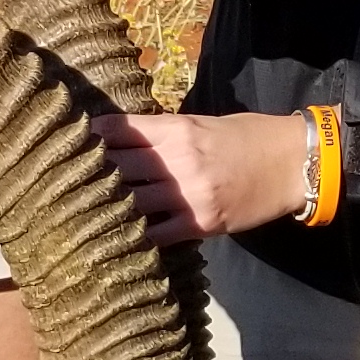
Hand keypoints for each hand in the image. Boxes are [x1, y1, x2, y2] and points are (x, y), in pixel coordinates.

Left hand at [92, 110, 311, 238]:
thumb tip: (124, 141)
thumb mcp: (204, 123)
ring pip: (129, 202)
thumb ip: (164, 133)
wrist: (293, 163)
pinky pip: (155, 234)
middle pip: (115, 167)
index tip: (70, 146)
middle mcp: (178, 160)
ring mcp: (188, 194)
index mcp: (177, 129)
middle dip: (89, 174)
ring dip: (105, 208)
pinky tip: (118, 236)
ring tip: (83, 213)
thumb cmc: (249, 137)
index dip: (90, 139)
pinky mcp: (200, 223)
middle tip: (65, 182)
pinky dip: (135, 235)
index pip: (117, 131)